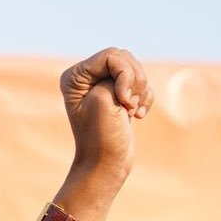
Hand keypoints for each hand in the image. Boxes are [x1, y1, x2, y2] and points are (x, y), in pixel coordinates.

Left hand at [59, 47, 151, 189]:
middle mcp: (86, 78)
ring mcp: (104, 86)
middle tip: (128, 106)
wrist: (107, 164)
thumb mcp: (105, 97)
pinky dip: (146, 98)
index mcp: (74, 77)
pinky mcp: (120, 96)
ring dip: (141, 91)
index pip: (111, 55)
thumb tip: (126, 67)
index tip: (123, 100)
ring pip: (136, 71)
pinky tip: (137, 116)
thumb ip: (117, 72)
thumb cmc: (101, 135)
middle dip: (134, 82)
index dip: (124, 74)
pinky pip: (142, 85)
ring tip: (131, 112)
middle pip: (125, 59)